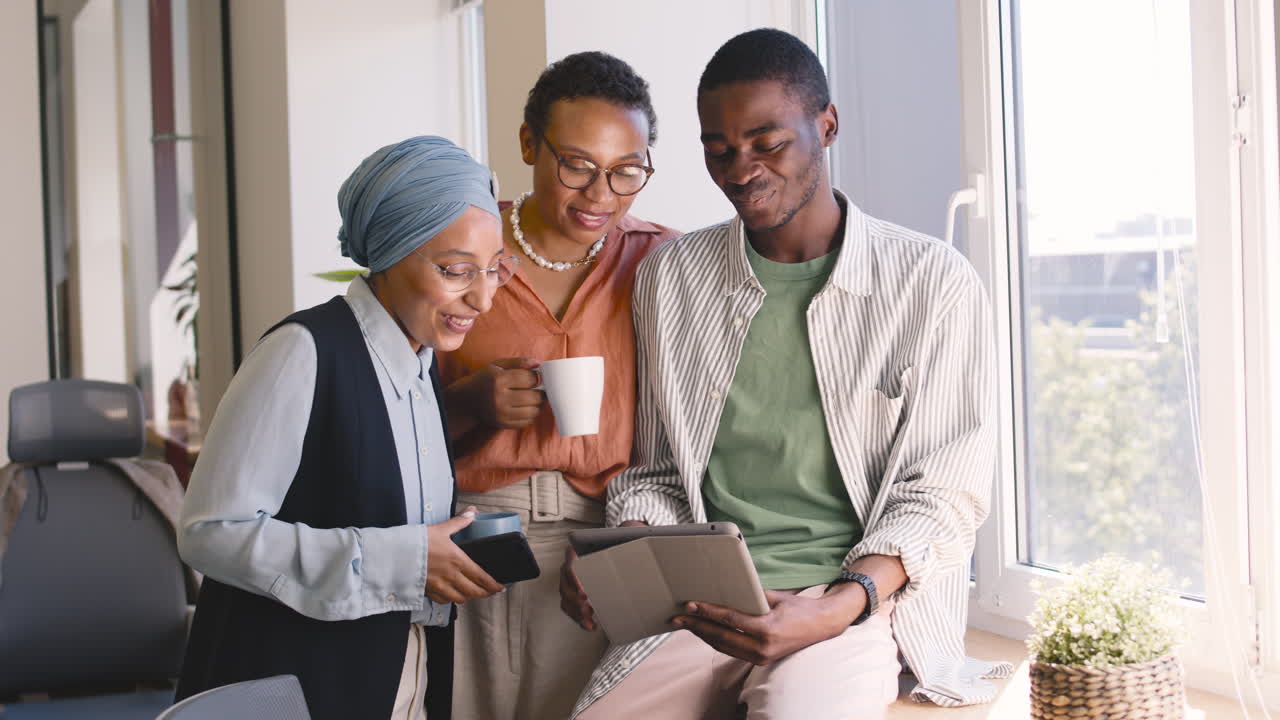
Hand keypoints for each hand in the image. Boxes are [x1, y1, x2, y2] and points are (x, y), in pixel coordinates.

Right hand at [425, 507, 504, 603]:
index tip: (500, 587)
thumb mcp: (441, 529)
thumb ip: (459, 522)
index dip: (493, 584)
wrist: (395, 554)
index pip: (481, 577)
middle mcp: (451, 576)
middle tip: (490, 592)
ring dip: (469, 597)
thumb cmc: (418, 541)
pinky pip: (444, 600)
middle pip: (474, 591)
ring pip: (460, 598)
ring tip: (473, 593)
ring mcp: (440, 586)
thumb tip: (472, 513)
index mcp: (457, 560)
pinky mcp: (428, 591)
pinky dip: (451, 599)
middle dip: (485, 593)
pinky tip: (452, 595)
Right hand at [451, 358, 543, 429]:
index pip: (530, 378)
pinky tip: (526, 408)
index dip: (536, 377)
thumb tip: (539, 363)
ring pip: (533, 411)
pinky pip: (526, 421)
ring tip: (533, 398)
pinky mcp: (503, 424)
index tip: (533, 377)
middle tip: (538, 389)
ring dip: (537, 404)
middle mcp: (500, 397)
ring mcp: (501, 413)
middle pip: (534, 396)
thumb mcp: (497, 366)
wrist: (466, 401)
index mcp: (498, 379)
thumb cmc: (484, 380)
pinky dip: (530, 415)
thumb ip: (518, 362)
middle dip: (540, 392)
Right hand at [558, 520, 648, 630]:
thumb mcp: (624, 534)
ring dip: (576, 613)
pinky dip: (578, 618)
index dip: (575, 579)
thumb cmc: (617, 543)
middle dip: (576, 601)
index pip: (570, 564)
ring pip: (566, 599)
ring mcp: (568, 581)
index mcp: (577, 551)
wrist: (614, 549)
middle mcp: (569, 566)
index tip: (584, 593)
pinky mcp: (572, 594)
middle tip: (589, 610)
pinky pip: (569, 608)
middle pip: (566, 586)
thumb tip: (638, 533)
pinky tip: (590, 625)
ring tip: (590, 621)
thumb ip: (629, 532)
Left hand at [670, 585, 865, 665]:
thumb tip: (725, 588)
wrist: (823, 626)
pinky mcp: (760, 660)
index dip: (707, 613)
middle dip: (696, 627)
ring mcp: (761, 657)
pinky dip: (715, 640)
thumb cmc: (799, 608)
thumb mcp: (775, 597)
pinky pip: (731, 650)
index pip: (729, 620)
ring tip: (685, 624)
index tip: (690, 605)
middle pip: (720, 637)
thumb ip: (750, 596)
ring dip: (702, 635)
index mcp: (767, 629)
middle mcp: (762, 647)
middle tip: (677, 618)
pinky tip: (704, 631)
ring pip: (723, 646)